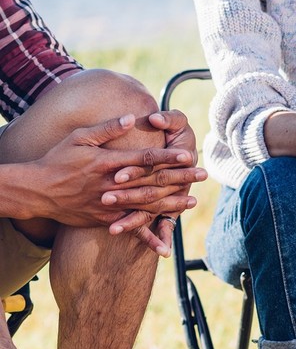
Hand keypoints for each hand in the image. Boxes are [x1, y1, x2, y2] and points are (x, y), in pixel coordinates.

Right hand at [30, 114, 205, 254]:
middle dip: (180, 178)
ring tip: (192, 200)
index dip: (168, 157)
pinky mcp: (105, 218)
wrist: (38, 191)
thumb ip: (107, 128)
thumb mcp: (80, 137)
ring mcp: (110, 203)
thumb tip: (131, 117)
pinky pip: (131, 225)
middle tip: (203, 174)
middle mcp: (112, 184)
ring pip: (147, 203)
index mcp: (108, 161)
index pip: (145, 158)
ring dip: (172, 202)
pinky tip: (167, 231)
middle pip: (152, 181)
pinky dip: (149, 231)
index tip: (188, 155)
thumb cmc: (58, 160)